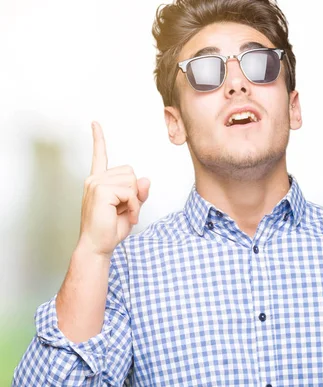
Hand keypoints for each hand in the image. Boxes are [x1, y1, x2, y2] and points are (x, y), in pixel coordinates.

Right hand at [77, 121, 150, 257]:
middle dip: (135, 191)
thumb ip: (139, 193)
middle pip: (130, 172)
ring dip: (135, 200)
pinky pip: (130, 192)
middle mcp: (95, 179)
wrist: (98, 246)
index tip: (95, 123)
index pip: (99, 156)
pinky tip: (126, 215)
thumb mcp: (131, 208)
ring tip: (125, 213)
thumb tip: (146, 179)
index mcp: (98, 181)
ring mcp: (96, 184)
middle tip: (126, 209)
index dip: (98, 139)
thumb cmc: (110, 229)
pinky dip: (134, 205)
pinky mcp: (101, 190)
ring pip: (132, 181)